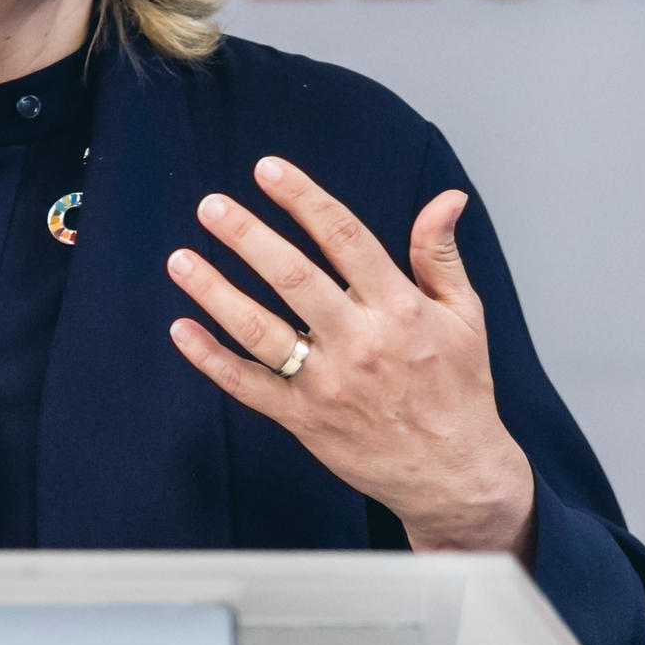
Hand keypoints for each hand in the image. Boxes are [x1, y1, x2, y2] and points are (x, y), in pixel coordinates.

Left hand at [167, 157, 537, 556]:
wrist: (455, 474)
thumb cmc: (460, 389)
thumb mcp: (464, 315)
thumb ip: (439, 254)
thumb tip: (445, 198)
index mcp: (399, 308)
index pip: (345, 238)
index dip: (303, 199)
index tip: (268, 170)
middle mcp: (360, 343)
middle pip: (293, 278)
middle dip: (248, 237)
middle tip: (211, 207)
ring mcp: (327, 384)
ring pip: (259, 330)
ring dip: (215, 292)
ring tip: (180, 259)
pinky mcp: (304, 420)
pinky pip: (247, 386)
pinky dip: (211, 359)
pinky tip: (181, 330)